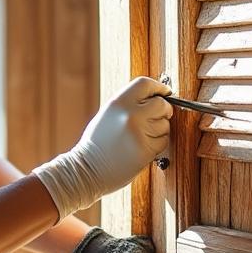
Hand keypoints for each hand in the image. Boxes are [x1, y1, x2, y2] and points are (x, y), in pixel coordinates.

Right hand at [31, 77, 172, 220]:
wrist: (87, 169)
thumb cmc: (97, 143)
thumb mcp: (108, 114)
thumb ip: (130, 104)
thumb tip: (155, 97)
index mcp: (118, 102)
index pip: (145, 84)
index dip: (158, 88)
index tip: (164, 93)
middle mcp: (130, 114)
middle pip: (161, 104)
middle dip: (164, 110)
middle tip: (159, 116)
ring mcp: (139, 132)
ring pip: (164, 124)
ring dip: (160, 130)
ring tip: (142, 136)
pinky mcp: (146, 150)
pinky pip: (162, 141)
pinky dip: (157, 144)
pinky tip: (142, 146)